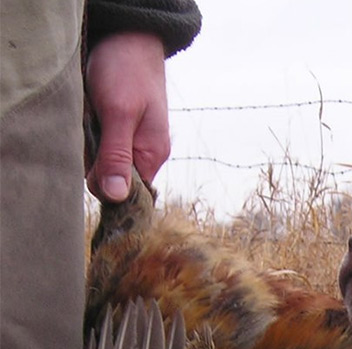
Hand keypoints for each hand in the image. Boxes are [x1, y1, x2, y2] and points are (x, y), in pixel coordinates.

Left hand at [86, 32, 168, 201]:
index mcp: (153, 155)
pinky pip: (103, 147)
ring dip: (91, 151)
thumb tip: (116, 197)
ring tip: (91, 123)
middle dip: (96, 167)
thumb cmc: (126, 72)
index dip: (105, 187)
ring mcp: (135, 141)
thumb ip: (116, 156)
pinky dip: (92, 139)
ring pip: (106, 164)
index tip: (90, 167)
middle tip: (89, 136)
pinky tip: (90, 121)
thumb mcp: (118, 113)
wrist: (130, 38)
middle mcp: (147, 153)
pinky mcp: (123, 130)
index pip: (127, 194)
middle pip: (115, 180)